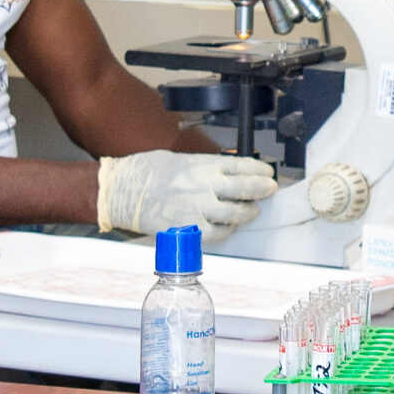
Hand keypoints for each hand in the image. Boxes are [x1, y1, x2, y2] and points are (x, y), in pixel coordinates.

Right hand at [95, 149, 278, 237]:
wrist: (124, 190)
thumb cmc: (147, 172)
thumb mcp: (181, 160)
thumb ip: (205, 168)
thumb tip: (224, 173)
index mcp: (205, 165)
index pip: (243, 165)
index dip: (259, 170)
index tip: (266, 172)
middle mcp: (207, 186)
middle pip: (247, 188)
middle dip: (262, 189)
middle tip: (268, 189)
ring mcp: (201, 209)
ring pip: (237, 213)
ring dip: (247, 212)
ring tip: (250, 210)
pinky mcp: (191, 229)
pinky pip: (219, 233)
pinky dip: (227, 230)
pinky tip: (227, 226)